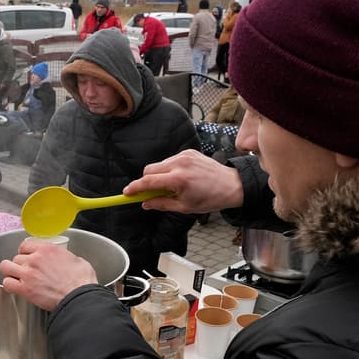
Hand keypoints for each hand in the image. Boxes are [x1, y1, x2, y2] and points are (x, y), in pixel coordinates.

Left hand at [0, 239, 96, 310]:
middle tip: (25, 271)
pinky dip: (8, 285)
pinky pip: (7, 283)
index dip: (24, 252)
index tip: (26, 257)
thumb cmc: (81, 281)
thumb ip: (67, 257)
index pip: (25, 245)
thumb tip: (68, 261)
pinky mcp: (24, 289)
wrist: (78, 296)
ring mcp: (28, 273)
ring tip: (14, 277)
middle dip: (20, 264)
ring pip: (6, 267)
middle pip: (16, 257)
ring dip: (10, 272)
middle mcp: (35, 259)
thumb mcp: (77, 260)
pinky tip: (13, 288)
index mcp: (47, 249)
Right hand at [122, 149, 243, 212]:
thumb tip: (145, 203)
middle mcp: (180, 164)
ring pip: (159, 164)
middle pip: (149, 170)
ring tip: (173, 187)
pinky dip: (169, 169)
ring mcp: (184, 155)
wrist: (232, 185)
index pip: (148, 182)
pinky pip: (170, 160)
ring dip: (159, 175)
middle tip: (151, 193)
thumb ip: (161, 204)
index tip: (126, 193)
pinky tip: (181, 178)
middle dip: (146, 181)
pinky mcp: (189, 151)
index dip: (134, 188)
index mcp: (178, 180)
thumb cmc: (211, 198)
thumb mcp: (184, 207)